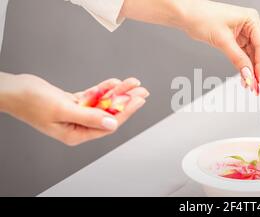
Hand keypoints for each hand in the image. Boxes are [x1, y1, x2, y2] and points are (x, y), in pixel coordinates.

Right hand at [0, 73, 148, 145]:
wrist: (12, 89)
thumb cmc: (30, 101)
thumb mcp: (63, 109)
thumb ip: (89, 117)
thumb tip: (112, 124)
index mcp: (76, 133)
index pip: (108, 124)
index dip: (125, 111)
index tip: (138, 100)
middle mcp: (78, 125)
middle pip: (109, 113)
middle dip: (126, 101)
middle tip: (141, 90)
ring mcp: (76, 113)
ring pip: (103, 103)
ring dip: (117, 93)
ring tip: (132, 83)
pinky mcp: (73, 102)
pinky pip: (94, 96)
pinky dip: (104, 89)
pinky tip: (115, 83)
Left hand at [181, 1, 259, 93]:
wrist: (186, 15)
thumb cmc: (201, 16)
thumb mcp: (223, 40)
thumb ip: (237, 59)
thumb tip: (248, 73)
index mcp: (251, 19)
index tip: (258, 78)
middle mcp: (248, 25)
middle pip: (257, 51)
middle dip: (255, 69)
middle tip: (254, 84)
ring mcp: (241, 32)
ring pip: (250, 54)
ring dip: (249, 69)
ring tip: (248, 82)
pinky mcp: (234, 38)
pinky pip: (242, 54)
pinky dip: (242, 64)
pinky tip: (243, 74)